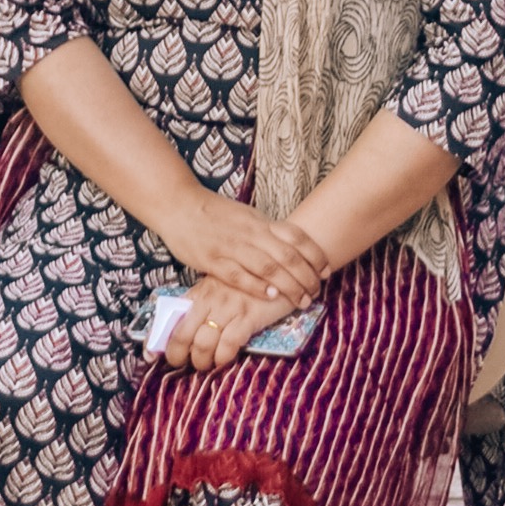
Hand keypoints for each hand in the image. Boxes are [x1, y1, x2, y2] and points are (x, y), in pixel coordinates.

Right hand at [152, 189, 325, 309]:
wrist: (178, 205)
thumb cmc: (213, 213)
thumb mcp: (245, 216)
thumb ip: (265, 231)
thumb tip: (290, 246)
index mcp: (259, 221)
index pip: (296, 237)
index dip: (315, 255)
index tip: (326, 271)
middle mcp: (250, 233)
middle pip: (288, 256)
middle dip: (307, 277)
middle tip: (315, 293)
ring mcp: (231, 247)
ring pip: (269, 268)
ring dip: (289, 287)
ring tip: (301, 300)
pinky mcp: (213, 260)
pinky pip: (239, 276)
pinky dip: (258, 287)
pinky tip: (272, 296)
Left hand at [157, 275, 280, 373]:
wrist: (280, 267)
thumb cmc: (250, 281)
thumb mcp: (221, 287)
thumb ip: (205, 303)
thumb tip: (189, 329)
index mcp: (200, 291)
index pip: (172, 316)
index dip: (160, 337)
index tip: (151, 355)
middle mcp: (210, 299)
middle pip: (183, 333)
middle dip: (177, 355)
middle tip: (179, 365)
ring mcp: (229, 307)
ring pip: (203, 341)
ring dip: (200, 360)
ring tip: (203, 366)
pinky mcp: (249, 315)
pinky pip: (229, 343)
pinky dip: (222, 357)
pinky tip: (222, 362)